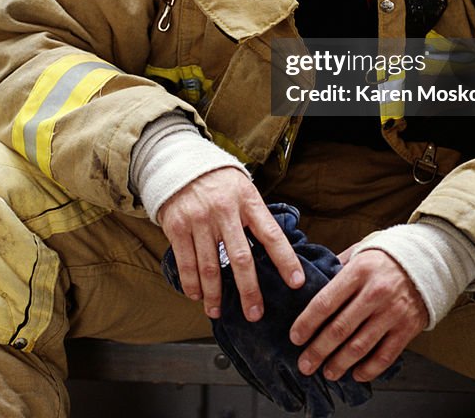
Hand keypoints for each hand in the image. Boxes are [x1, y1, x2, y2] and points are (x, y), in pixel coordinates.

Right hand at [157, 169, 303, 321]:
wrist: (180, 161)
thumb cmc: (219, 182)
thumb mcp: (244, 190)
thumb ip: (256, 217)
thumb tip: (275, 253)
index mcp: (247, 200)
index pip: (271, 234)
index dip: (285, 259)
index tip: (296, 282)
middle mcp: (224, 210)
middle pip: (240, 258)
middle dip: (249, 291)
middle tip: (254, 314)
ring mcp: (199, 219)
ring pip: (210, 267)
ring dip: (215, 295)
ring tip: (218, 312)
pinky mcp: (178, 226)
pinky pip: (186, 262)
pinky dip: (192, 284)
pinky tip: (197, 295)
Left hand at [289, 248, 426, 382]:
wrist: (427, 261)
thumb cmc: (386, 256)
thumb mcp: (359, 251)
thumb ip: (337, 267)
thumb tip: (311, 281)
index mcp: (358, 272)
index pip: (326, 302)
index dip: (307, 322)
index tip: (295, 337)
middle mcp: (375, 293)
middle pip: (340, 328)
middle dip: (319, 350)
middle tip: (305, 364)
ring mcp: (392, 312)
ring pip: (360, 346)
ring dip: (340, 363)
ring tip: (327, 372)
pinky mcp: (407, 328)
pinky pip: (385, 355)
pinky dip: (369, 369)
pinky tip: (356, 374)